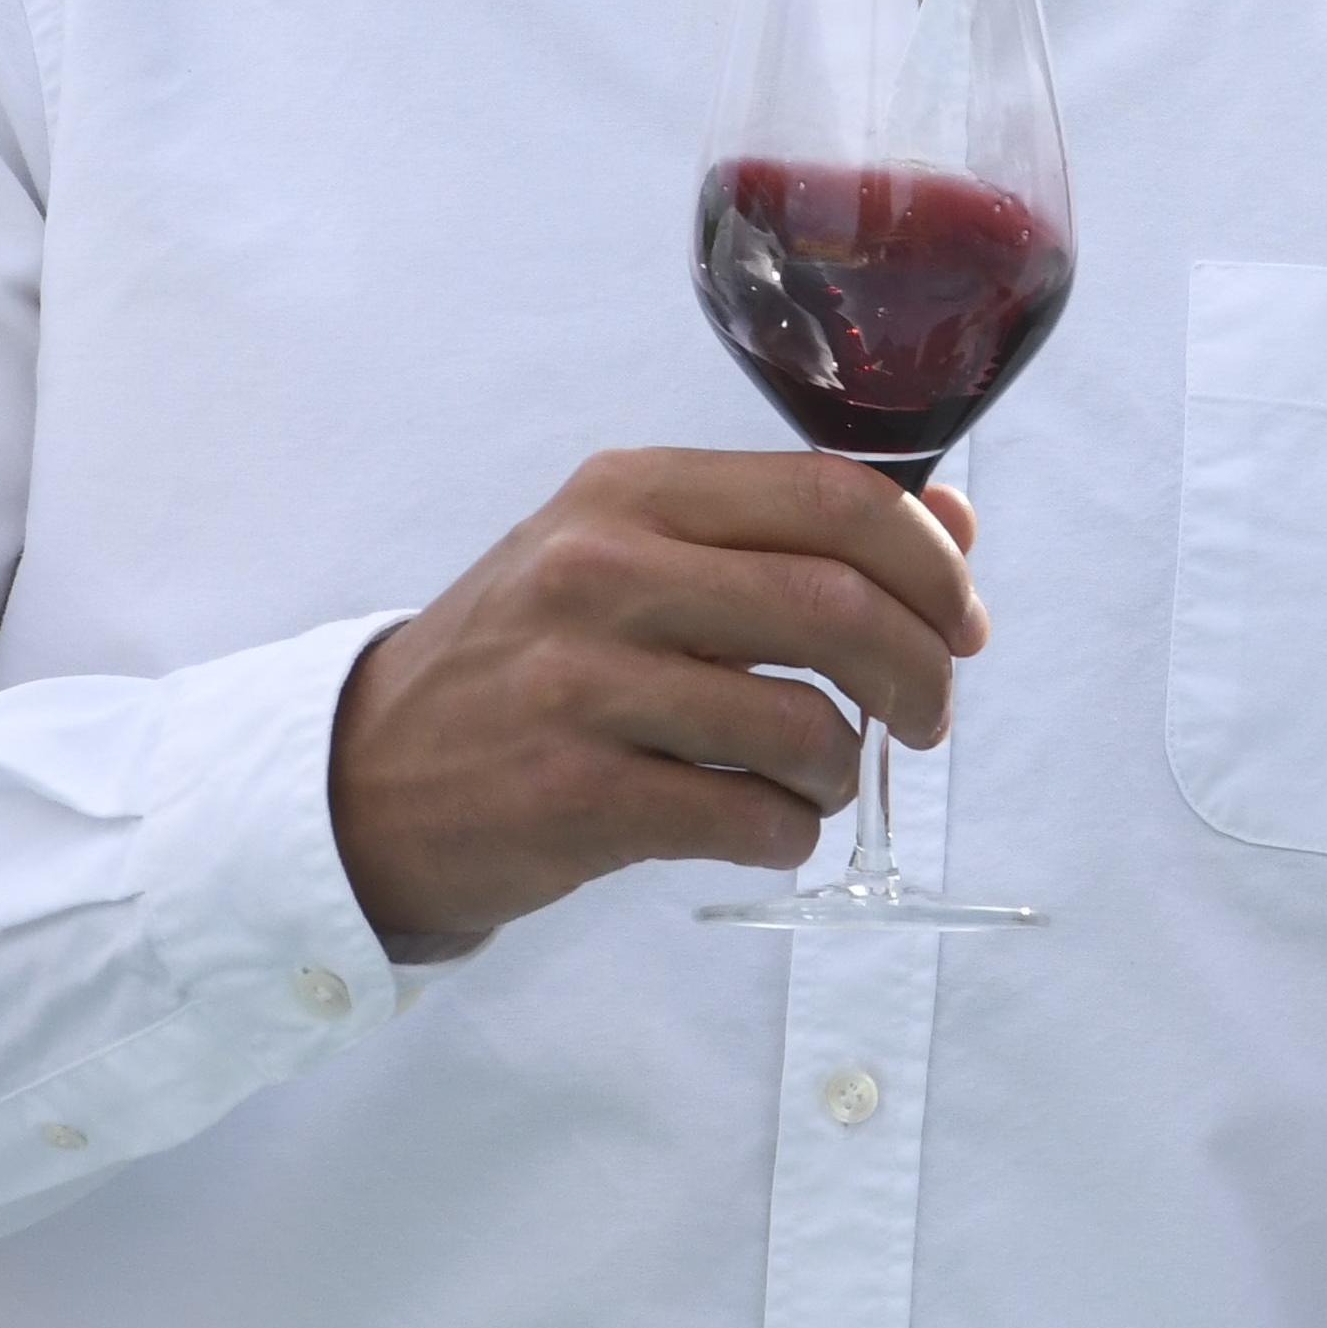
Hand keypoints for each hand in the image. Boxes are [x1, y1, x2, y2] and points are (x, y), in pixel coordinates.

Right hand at [327, 447, 987, 956]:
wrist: (365, 778)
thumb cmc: (521, 662)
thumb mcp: (627, 558)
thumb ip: (779, 535)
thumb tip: (952, 527)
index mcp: (628, 492)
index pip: (833, 497)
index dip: (930, 562)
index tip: (961, 618)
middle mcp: (602, 570)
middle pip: (840, 604)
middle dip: (922, 672)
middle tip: (929, 715)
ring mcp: (583, 684)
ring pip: (806, 724)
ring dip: (844, 769)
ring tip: (814, 781)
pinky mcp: (576, 795)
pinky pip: (751, 818)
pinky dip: (786, 835)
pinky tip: (760, 827)